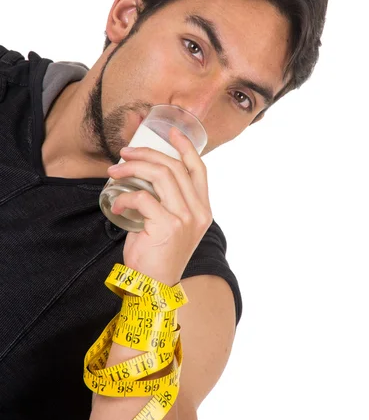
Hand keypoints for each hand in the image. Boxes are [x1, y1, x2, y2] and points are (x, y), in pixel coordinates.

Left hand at [107, 127, 212, 285]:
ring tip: (115, 170)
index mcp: (202, 210)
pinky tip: (116, 202)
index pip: (199, 169)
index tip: (171, 132)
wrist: (153, 287)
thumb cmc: (157, 255)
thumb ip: (166, 201)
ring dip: (134, 168)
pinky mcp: (168, 226)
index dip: (186, 147)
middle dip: (147, 154)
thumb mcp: (169, 224)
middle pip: (175, 167)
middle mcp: (199, 212)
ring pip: (161, 176)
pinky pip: (143, 198)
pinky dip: (126, 197)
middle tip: (125, 152)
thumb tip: (143, 176)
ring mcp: (185, 219)